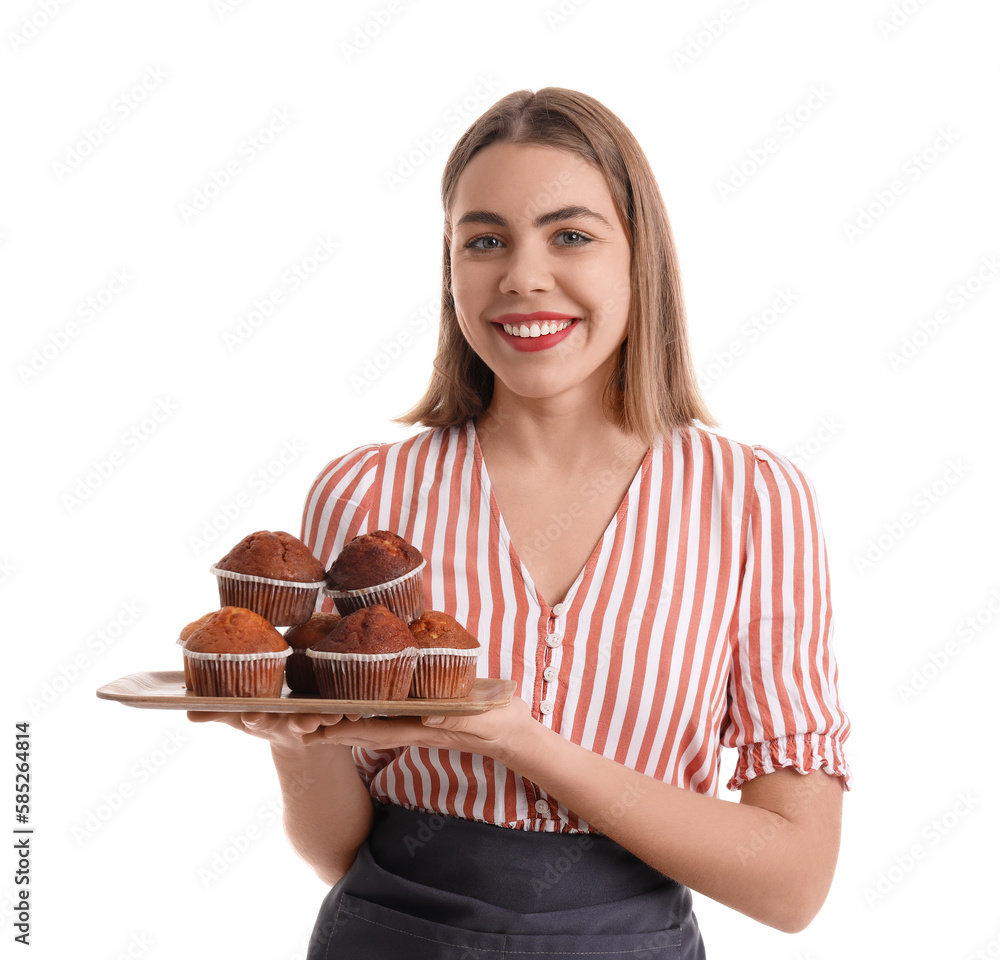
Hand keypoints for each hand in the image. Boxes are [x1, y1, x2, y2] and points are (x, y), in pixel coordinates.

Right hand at [186, 710, 362, 748]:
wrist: (306, 736)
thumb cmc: (268, 718)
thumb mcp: (241, 717)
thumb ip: (218, 712)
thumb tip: (186, 711)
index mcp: (265, 721)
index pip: (256, 719)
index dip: (253, 717)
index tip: (250, 714)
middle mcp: (289, 725)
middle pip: (294, 724)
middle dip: (299, 723)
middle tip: (304, 720)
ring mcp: (315, 724)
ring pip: (322, 722)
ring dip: (329, 718)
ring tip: (336, 713)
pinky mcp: (335, 720)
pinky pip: (345, 716)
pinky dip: (351, 713)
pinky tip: (358, 709)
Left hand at [300, 696, 538, 767]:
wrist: (517, 733)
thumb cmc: (503, 724)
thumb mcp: (484, 720)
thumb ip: (458, 717)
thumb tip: (428, 715)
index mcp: (423, 728)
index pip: (375, 732)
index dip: (344, 731)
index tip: (315, 730)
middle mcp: (415, 727)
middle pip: (366, 731)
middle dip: (334, 729)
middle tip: (299, 725)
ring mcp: (420, 723)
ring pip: (374, 723)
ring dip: (346, 722)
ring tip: (316, 716)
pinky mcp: (428, 716)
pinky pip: (392, 715)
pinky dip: (369, 711)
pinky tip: (357, 705)